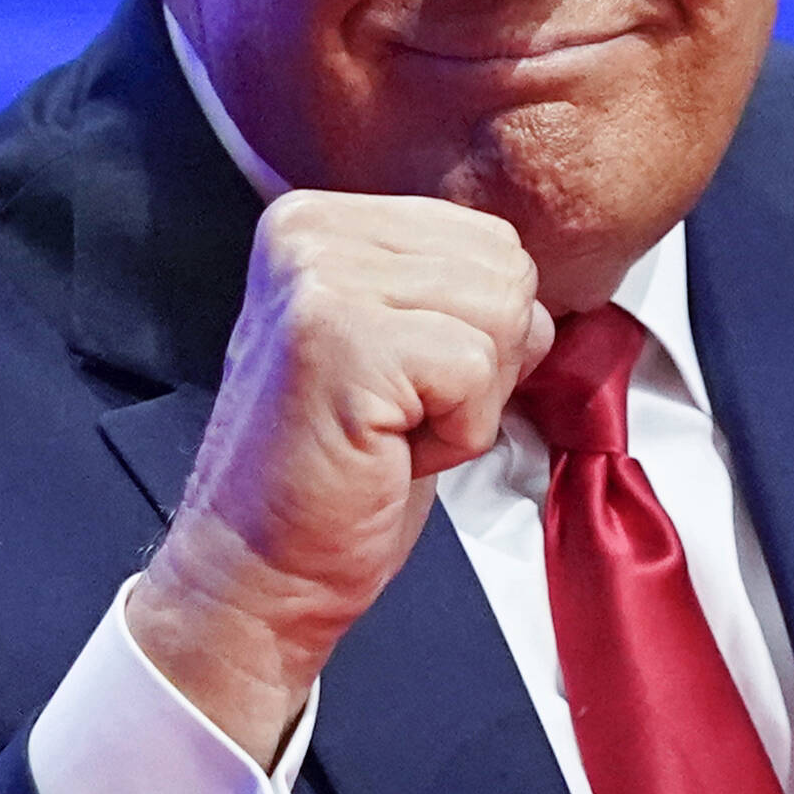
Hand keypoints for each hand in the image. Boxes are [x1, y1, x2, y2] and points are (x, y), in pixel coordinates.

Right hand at [129, 192, 554, 762]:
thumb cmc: (337, 478)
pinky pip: (478, 369)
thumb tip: (533, 285)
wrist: (260, 573)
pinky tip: (387, 452)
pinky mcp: (338, 338)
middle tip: (397, 418)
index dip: (480, 335)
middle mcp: (309, 233)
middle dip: (483, 365)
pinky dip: (458, 433)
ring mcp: (317, 279)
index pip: (489, 239)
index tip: (400, 386)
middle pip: (504, 269)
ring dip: (471, 401)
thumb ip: (452, 291)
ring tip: (390, 432)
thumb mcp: (401, 347)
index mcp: (319, 220)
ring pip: (500, 314)